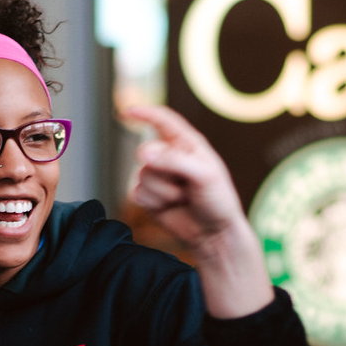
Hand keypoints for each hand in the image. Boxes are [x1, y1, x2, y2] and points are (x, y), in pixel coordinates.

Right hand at [123, 105, 271, 317]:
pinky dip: (154, 203)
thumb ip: (174, 160)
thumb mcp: (204, 175)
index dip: (145, 113)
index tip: (127, 111)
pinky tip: (171, 207)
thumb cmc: (218, 201)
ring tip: (182, 198)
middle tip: (184, 185)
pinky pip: (136, 194)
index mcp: (187, 143)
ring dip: (162, 191)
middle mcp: (169, 156)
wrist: (214, 234)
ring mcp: (158, 177)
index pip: (162, 120)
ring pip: (141, 175)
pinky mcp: (149, 196)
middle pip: (147, 152)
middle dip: (162, 171)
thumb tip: (143, 152)